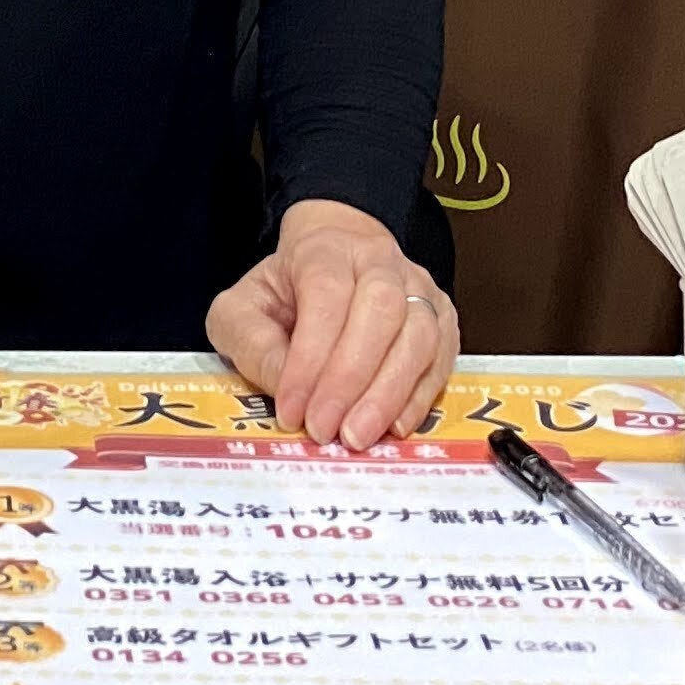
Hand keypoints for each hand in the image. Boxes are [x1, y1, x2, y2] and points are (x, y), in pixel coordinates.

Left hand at [206, 199, 459, 449]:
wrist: (336, 255)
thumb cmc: (286, 290)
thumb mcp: (242, 307)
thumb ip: (251, 342)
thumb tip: (286, 385)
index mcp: (325, 249)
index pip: (325, 295)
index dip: (310, 357)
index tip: (292, 410)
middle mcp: (380, 261)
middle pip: (382, 309)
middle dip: (351, 377)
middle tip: (325, 428)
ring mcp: (419, 287)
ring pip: (420, 334)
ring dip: (389, 392)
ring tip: (358, 435)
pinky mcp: (442, 319)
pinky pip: (442, 358)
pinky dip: (419, 396)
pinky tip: (393, 426)